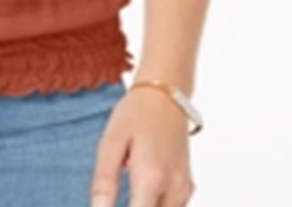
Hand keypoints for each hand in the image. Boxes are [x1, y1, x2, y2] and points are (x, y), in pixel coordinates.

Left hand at [90, 87, 194, 206]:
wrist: (166, 96)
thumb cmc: (136, 114)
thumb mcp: (110, 144)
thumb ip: (104, 181)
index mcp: (152, 178)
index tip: (107, 205)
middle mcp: (173, 188)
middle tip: (114, 198)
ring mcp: (184, 188)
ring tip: (128, 196)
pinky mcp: (187, 186)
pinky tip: (141, 196)